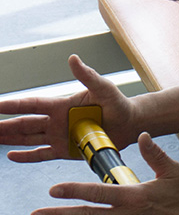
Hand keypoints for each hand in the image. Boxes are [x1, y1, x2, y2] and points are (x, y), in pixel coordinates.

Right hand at [0, 55, 137, 162]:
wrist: (130, 124)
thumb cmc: (118, 103)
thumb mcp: (103, 88)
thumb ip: (88, 76)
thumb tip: (74, 58)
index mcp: (62, 105)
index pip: (32, 105)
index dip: (13, 105)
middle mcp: (56, 121)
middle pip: (24, 123)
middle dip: (4, 124)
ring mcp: (59, 136)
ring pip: (28, 138)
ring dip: (9, 138)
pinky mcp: (65, 150)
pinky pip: (42, 154)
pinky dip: (27, 156)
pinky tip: (11, 155)